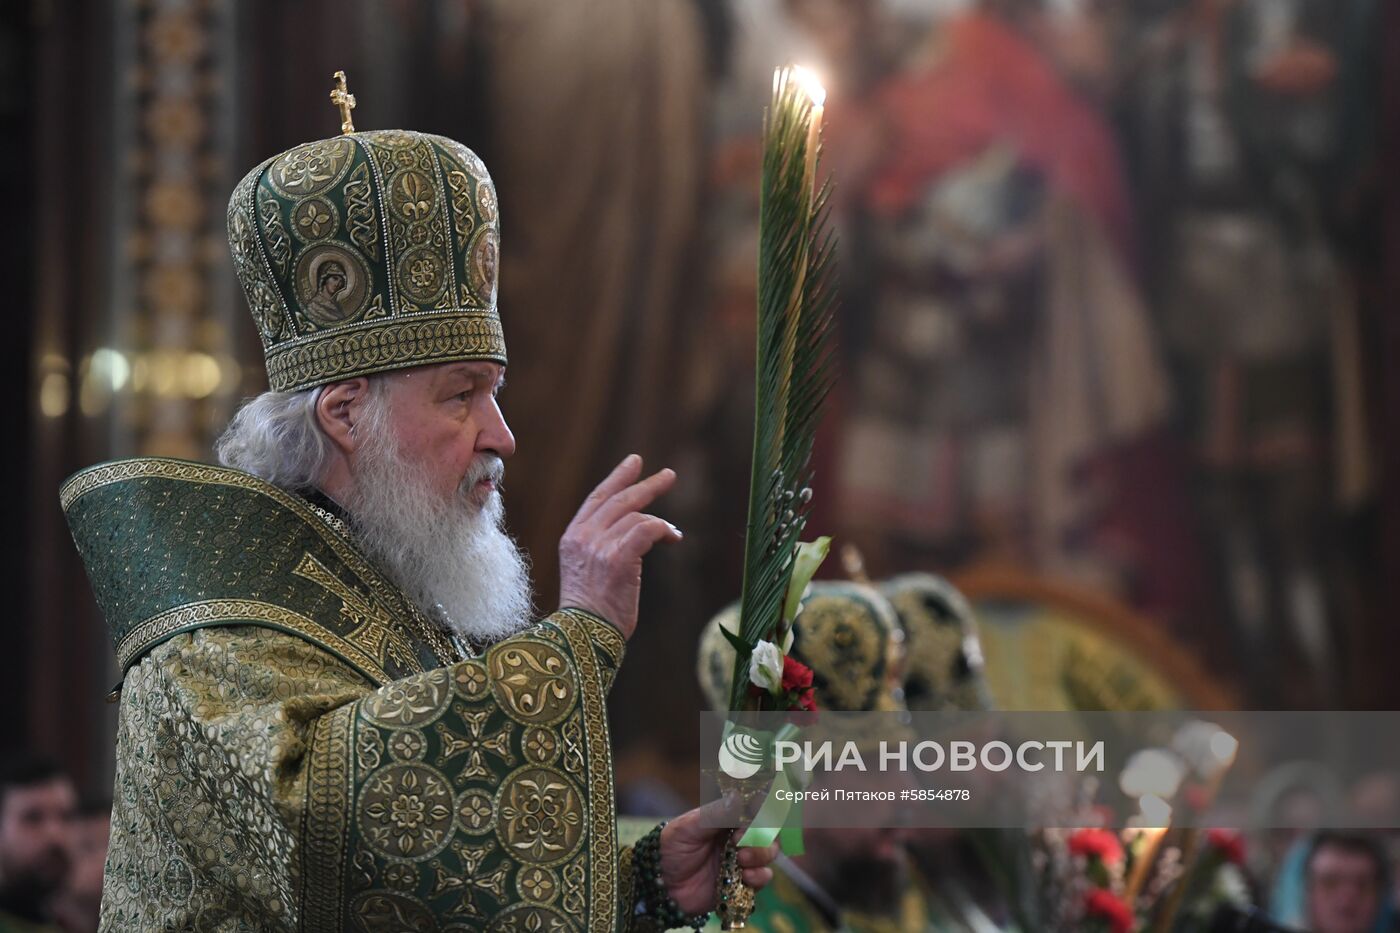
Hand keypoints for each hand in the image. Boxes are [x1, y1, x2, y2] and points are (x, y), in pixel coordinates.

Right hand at [558, 455, 680, 639]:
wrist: (583, 635)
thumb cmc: (590, 613)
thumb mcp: (586, 571)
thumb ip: (601, 547)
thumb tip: (635, 532)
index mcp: (572, 537)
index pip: (597, 498)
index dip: (617, 478)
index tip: (634, 463)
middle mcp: (583, 536)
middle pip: (619, 499)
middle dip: (646, 484)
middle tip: (669, 475)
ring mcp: (599, 545)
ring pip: (637, 515)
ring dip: (661, 523)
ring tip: (674, 534)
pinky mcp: (618, 556)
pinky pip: (647, 528)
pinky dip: (664, 530)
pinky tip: (673, 538)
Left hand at [660, 798, 780, 914]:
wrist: (661, 884)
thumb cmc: (672, 848)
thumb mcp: (689, 827)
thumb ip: (716, 815)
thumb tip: (739, 797)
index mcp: (727, 817)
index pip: (755, 807)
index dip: (761, 809)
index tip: (755, 813)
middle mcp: (739, 836)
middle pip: (768, 829)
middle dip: (761, 834)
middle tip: (739, 841)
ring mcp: (742, 859)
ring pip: (769, 852)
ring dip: (761, 854)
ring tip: (741, 859)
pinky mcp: (743, 882)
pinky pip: (764, 877)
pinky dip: (760, 876)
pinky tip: (745, 876)